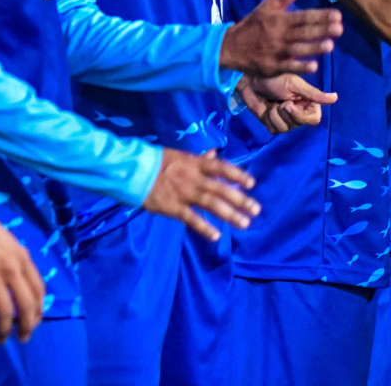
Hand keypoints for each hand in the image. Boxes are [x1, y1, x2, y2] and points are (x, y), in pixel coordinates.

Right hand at [0, 189, 45, 342]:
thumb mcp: (9, 241)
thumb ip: (17, 260)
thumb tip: (22, 281)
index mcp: (23, 257)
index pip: (39, 289)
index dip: (39, 309)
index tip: (36, 320)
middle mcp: (11, 268)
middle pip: (26, 304)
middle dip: (28, 325)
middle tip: (24, 337)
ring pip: (5, 312)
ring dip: (4, 330)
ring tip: (1, 339)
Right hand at [143, 149, 259, 241]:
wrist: (133, 171)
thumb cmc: (158, 162)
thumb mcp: (181, 155)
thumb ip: (199, 158)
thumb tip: (214, 154)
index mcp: (196, 163)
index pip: (222, 168)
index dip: (238, 175)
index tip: (252, 183)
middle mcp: (194, 178)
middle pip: (222, 189)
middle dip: (241, 199)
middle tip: (257, 210)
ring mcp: (184, 193)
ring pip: (211, 204)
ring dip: (229, 214)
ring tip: (244, 223)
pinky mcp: (172, 208)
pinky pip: (191, 219)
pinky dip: (204, 228)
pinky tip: (216, 236)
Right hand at [219, 0, 341, 76]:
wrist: (231, 46)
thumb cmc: (255, 24)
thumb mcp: (269, 5)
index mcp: (280, 19)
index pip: (304, 16)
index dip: (320, 16)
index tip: (338, 15)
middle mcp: (279, 34)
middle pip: (303, 32)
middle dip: (321, 30)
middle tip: (339, 29)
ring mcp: (276, 51)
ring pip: (297, 49)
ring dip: (313, 48)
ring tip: (330, 46)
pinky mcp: (272, 66)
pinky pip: (288, 67)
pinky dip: (300, 67)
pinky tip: (314, 66)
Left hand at [238, 74, 337, 132]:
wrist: (252, 80)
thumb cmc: (275, 78)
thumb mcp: (295, 85)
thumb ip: (314, 94)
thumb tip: (335, 98)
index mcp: (308, 102)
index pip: (314, 119)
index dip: (301, 115)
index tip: (290, 104)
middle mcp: (299, 112)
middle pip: (299, 124)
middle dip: (286, 112)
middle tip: (280, 100)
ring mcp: (285, 119)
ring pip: (285, 128)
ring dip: (275, 114)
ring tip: (273, 102)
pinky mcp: (272, 123)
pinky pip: (273, 130)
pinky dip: (268, 118)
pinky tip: (266, 108)